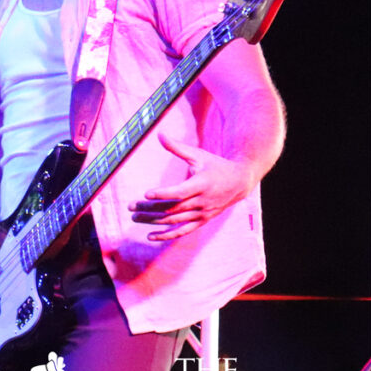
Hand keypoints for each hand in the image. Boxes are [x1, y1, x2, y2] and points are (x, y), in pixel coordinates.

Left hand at [129, 132, 258, 240]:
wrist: (239, 182)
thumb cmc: (215, 165)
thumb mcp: (198, 155)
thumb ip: (177, 147)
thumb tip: (159, 134)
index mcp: (201, 184)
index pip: (180, 192)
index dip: (163, 194)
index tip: (146, 194)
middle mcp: (202, 201)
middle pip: (172, 208)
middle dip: (150, 209)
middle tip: (130, 207)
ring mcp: (202, 213)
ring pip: (174, 220)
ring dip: (153, 221)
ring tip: (135, 217)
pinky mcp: (202, 221)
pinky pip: (183, 231)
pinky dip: (167, 235)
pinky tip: (151, 236)